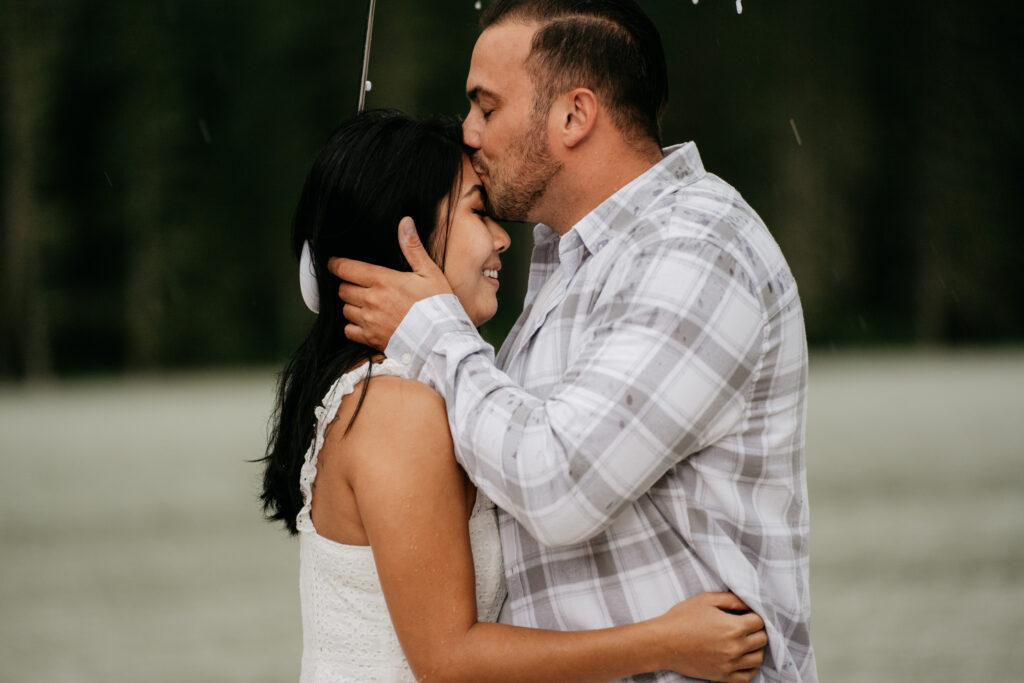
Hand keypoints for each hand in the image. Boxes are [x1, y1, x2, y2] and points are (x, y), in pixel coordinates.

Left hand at [328, 217, 451, 349]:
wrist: (441, 340)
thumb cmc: (438, 305)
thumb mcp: (429, 272)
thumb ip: (412, 247)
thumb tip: (405, 222)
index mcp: (382, 280)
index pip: (346, 268)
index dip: (335, 264)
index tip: (333, 263)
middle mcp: (371, 300)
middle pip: (343, 289)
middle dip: (348, 285)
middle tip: (359, 285)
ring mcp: (369, 321)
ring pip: (345, 309)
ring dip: (351, 305)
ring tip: (365, 304)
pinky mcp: (370, 339)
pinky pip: (349, 330)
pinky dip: (353, 326)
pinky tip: (365, 323)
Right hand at [656, 592, 766, 682]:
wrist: (662, 643)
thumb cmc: (681, 618)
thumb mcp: (706, 600)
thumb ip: (731, 599)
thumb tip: (749, 604)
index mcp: (733, 627)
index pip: (760, 622)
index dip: (754, 615)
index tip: (746, 614)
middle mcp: (735, 648)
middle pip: (762, 640)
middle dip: (757, 630)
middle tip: (745, 625)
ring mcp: (729, 664)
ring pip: (758, 658)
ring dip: (755, 648)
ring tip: (744, 641)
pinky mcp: (722, 676)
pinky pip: (747, 676)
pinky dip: (749, 667)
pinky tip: (741, 658)